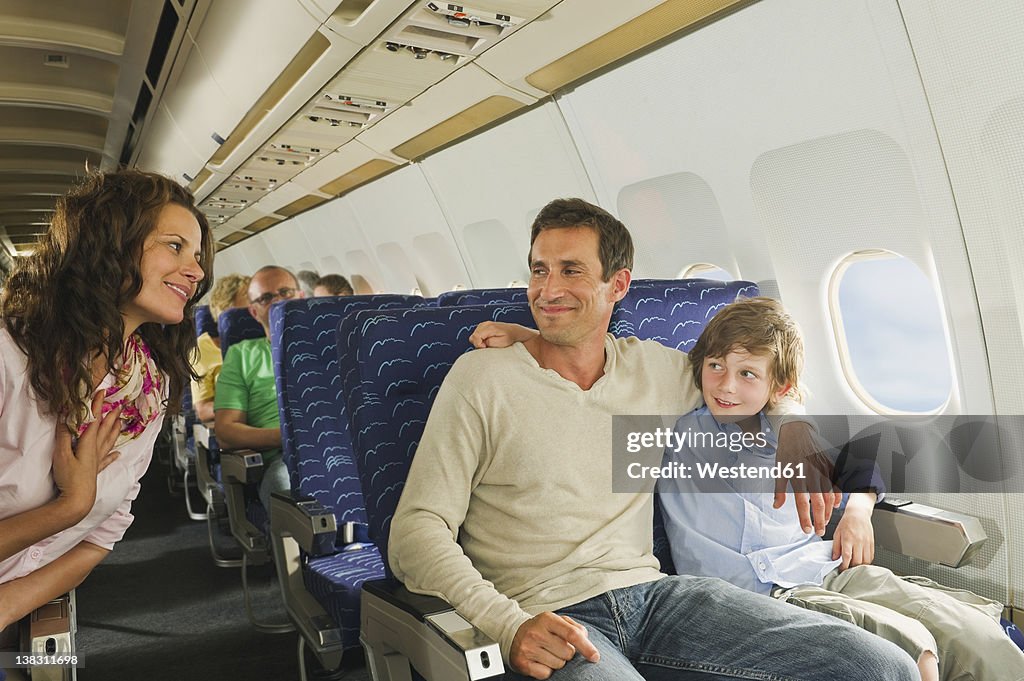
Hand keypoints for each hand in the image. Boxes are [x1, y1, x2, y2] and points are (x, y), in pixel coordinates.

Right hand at [52, 391, 121, 517]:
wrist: (77, 501)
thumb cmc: (70, 478)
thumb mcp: (61, 454)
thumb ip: (64, 435)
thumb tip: (66, 418)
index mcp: (88, 444)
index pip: (94, 421)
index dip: (97, 406)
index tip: (102, 393)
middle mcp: (95, 451)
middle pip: (104, 430)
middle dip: (110, 416)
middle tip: (119, 405)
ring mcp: (97, 462)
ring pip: (107, 442)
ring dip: (113, 431)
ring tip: (120, 422)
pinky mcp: (95, 472)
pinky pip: (106, 460)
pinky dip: (112, 455)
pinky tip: (118, 454)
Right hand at [469, 322, 536, 348]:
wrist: (513, 331)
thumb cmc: (509, 337)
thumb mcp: (502, 342)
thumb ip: (491, 342)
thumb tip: (483, 342)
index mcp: (490, 327)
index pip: (476, 336)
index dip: (479, 345)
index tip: (485, 347)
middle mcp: (486, 324)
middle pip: (473, 336)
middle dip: (478, 344)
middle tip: (486, 346)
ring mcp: (484, 324)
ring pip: (474, 335)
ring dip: (478, 341)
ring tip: (487, 344)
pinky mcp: (483, 326)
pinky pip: (476, 334)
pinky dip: (479, 339)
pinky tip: (486, 341)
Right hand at [510, 612, 598, 678]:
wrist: (512, 633)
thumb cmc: (541, 628)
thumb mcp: (556, 621)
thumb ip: (574, 627)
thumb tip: (586, 639)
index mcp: (547, 619)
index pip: (572, 634)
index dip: (586, 647)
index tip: (595, 657)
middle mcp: (536, 633)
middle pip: (567, 653)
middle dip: (567, 653)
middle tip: (556, 647)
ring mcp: (528, 648)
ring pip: (558, 665)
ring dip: (557, 662)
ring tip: (547, 653)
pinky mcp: (523, 663)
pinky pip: (546, 674)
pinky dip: (547, 670)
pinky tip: (540, 661)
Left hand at [773, 421, 840, 535]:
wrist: (797, 431)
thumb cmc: (786, 451)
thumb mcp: (779, 469)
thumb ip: (779, 490)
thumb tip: (777, 506)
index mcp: (797, 476)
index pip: (802, 503)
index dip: (805, 518)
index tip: (806, 529)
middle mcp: (812, 475)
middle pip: (819, 502)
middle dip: (820, 520)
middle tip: (819, 532)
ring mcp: (823, 470)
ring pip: (830, 495)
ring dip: (829, 511)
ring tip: (825, 522)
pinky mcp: (829, 466)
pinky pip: (836, 484)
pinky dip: (838, 496)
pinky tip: (836, 505)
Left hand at [832, 493, 874, 569]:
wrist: (858, 514)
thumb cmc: (847, 523)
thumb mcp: (837, 533)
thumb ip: (836, 547)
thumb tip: (834, 558)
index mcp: (848, 539)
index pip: (847, 556)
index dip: (844, 566)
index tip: (841, 570)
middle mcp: (859, 541)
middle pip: (858, 561)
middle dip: (852, 568)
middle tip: (847, 570)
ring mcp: (867, 543)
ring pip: (866, 561)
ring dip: (860, 567)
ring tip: (854, 567)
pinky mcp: (872, 543)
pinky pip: (871, 557)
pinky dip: (866, 562)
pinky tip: (861, 562)